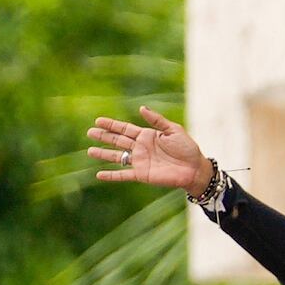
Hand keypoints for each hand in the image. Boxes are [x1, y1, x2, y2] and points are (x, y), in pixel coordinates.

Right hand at [87, 105, 217, 197]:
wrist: (194, 168)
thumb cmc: (187, 148)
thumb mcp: (173, 129)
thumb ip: (156, 120)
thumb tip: (141, 108)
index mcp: (147, 136)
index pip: (124, 129)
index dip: (111, 125)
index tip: (98, 121)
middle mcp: (140, 148)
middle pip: (117, 141)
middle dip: (104, 137)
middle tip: (89, 132)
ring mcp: (140, 162)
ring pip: (117, 157)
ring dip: (103, 154)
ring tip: (90, 151)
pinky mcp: (142, 175)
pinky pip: (123, 175)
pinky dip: (111, 175)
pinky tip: (99, 175)